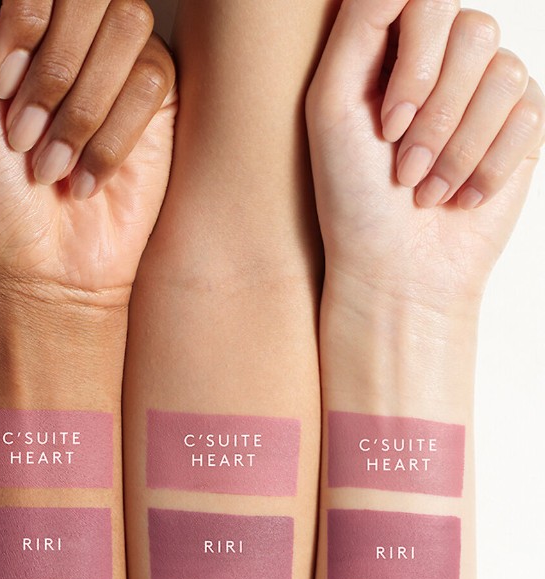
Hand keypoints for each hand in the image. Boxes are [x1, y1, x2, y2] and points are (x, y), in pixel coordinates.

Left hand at [0, 0, 175, 301]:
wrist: (35, 271)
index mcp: (19, 17)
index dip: (28, 12)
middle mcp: (72, 30)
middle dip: (52, 67)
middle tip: (21, 135)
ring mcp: (119, 60)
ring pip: (127, 23)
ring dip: (81, 107)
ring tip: (49, 164)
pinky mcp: (157, 102)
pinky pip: (151, 78)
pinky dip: (112, 137)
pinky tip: (85, 179)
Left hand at [306, 0, 542, 305]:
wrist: (396, 272)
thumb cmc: (352, 198)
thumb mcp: (332, 108)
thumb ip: (360, 25)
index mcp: (395, 45)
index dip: (416, 61)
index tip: (388, 123)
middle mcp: (446, 58)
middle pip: (474, 30)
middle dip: (438, 113)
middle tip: (404, 168)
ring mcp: (489, 89)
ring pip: (505, 73)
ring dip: (459, 147)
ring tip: (426, 190)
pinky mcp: (523, 126)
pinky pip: (528, 114)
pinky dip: (486, 167)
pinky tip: (458, 200)